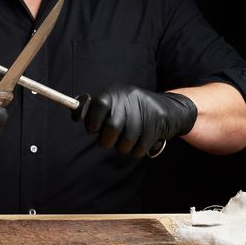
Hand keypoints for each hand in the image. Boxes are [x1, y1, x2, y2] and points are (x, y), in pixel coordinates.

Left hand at [81, 85, 196, 157]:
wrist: (170, 109)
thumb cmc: (133, 109)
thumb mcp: (115, 102)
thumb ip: (95, 109)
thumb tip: (75, 114)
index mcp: (115, 93)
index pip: (98, 105)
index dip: (92, 121)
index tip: (93, 129)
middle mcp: (129, 100)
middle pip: (111, 128)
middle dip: (107, 141)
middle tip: (110, 140)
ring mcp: (144, 113)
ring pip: (124, 143)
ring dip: (122, 148)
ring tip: (126, 140)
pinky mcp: (156, 127)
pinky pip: (138, 150)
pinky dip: (136, 151)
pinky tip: (139, 143)